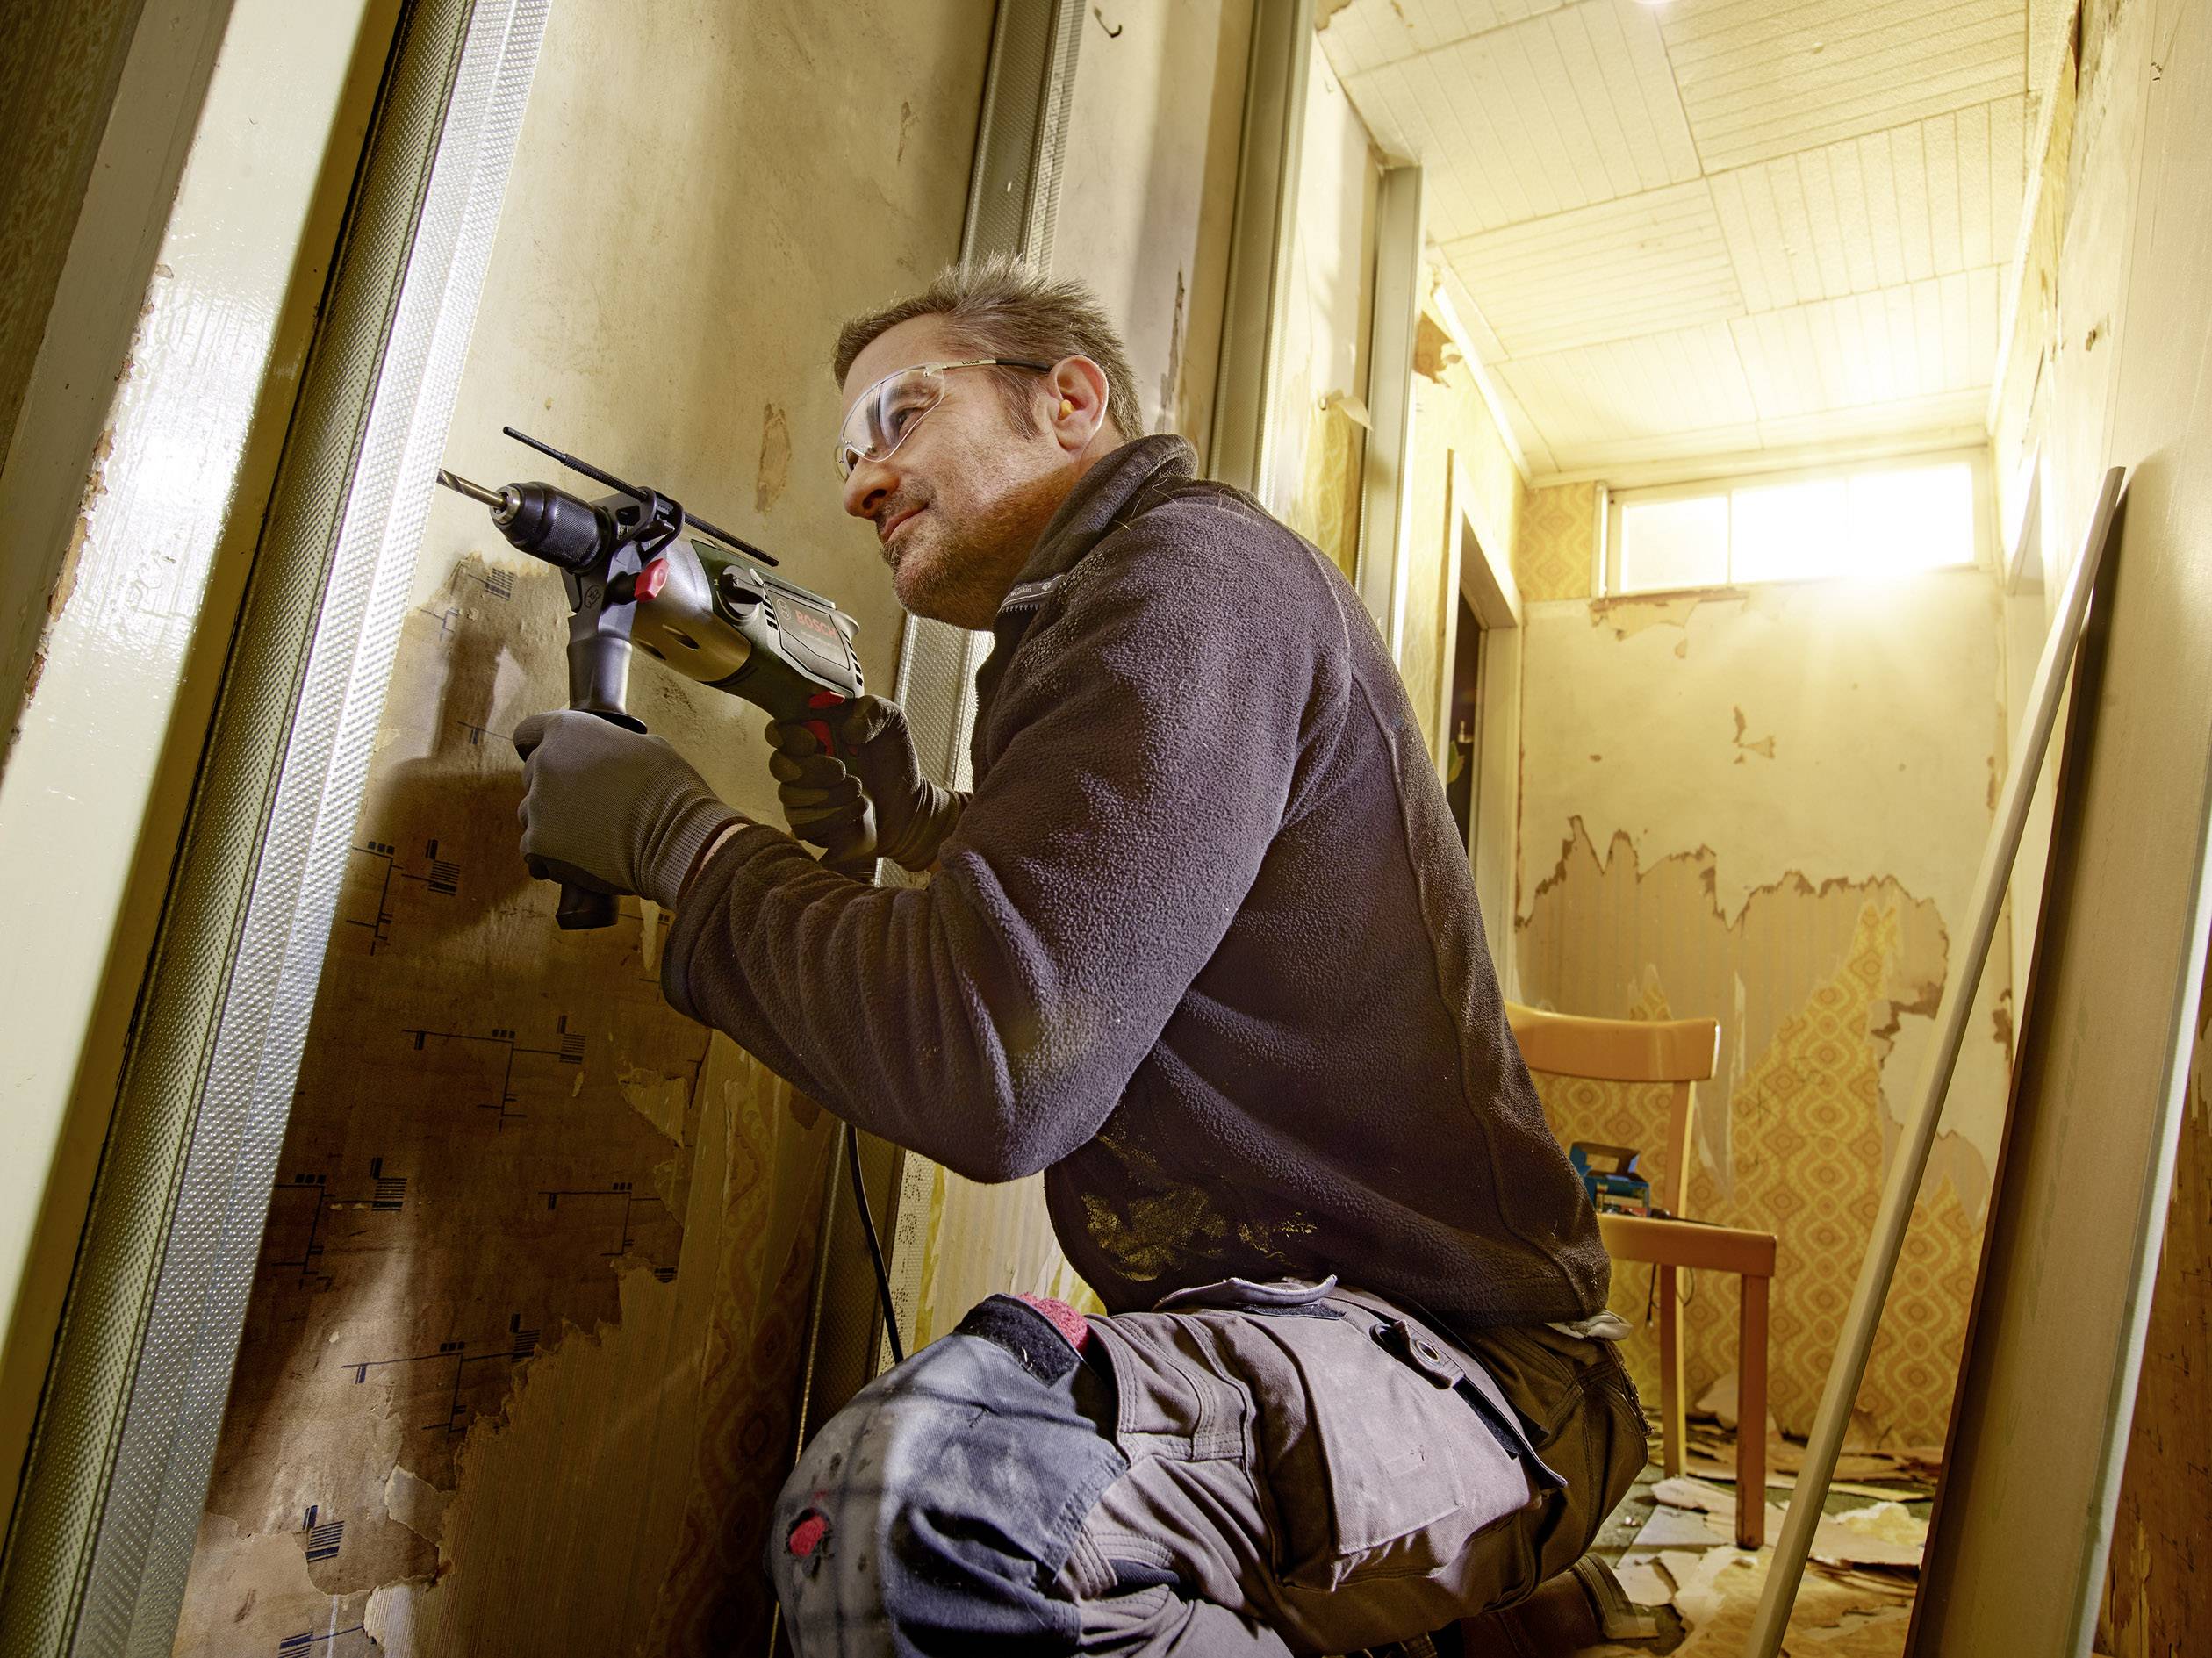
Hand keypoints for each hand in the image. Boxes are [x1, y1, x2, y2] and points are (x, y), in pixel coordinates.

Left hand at [513, 711, 739, 907]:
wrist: (673, 836)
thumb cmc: (668, 789)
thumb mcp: (646, 747)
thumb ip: (614, 748)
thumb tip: (615, 758)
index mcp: (567, 731)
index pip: (528, 733)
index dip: (539, 747)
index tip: (553, 762)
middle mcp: (545, 763)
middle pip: (532, 776)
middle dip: (553, 789)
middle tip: (585, 806)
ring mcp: (537, 805)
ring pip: (530, 814)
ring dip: (551, 823)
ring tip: (587, 836)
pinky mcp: (538, 844)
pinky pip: (532, 849)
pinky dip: (550, 855)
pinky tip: (576, 859)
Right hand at [765, 696, 964, 871]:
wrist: (907, 804)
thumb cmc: (893, 759)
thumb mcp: (893, 723)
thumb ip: (874, 711)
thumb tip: (849, 729)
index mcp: (813, 732)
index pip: (778, 731)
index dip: (787, 736)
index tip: (813, 742)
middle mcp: (802, 762)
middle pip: (778, 765)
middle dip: (811, 770)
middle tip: (842, 771)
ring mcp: (802, 794)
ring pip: (790, 797)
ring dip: (828, 796)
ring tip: (859, 791)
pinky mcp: (809, 823)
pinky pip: (802, 825)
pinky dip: (831, 818)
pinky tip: (857, 810)